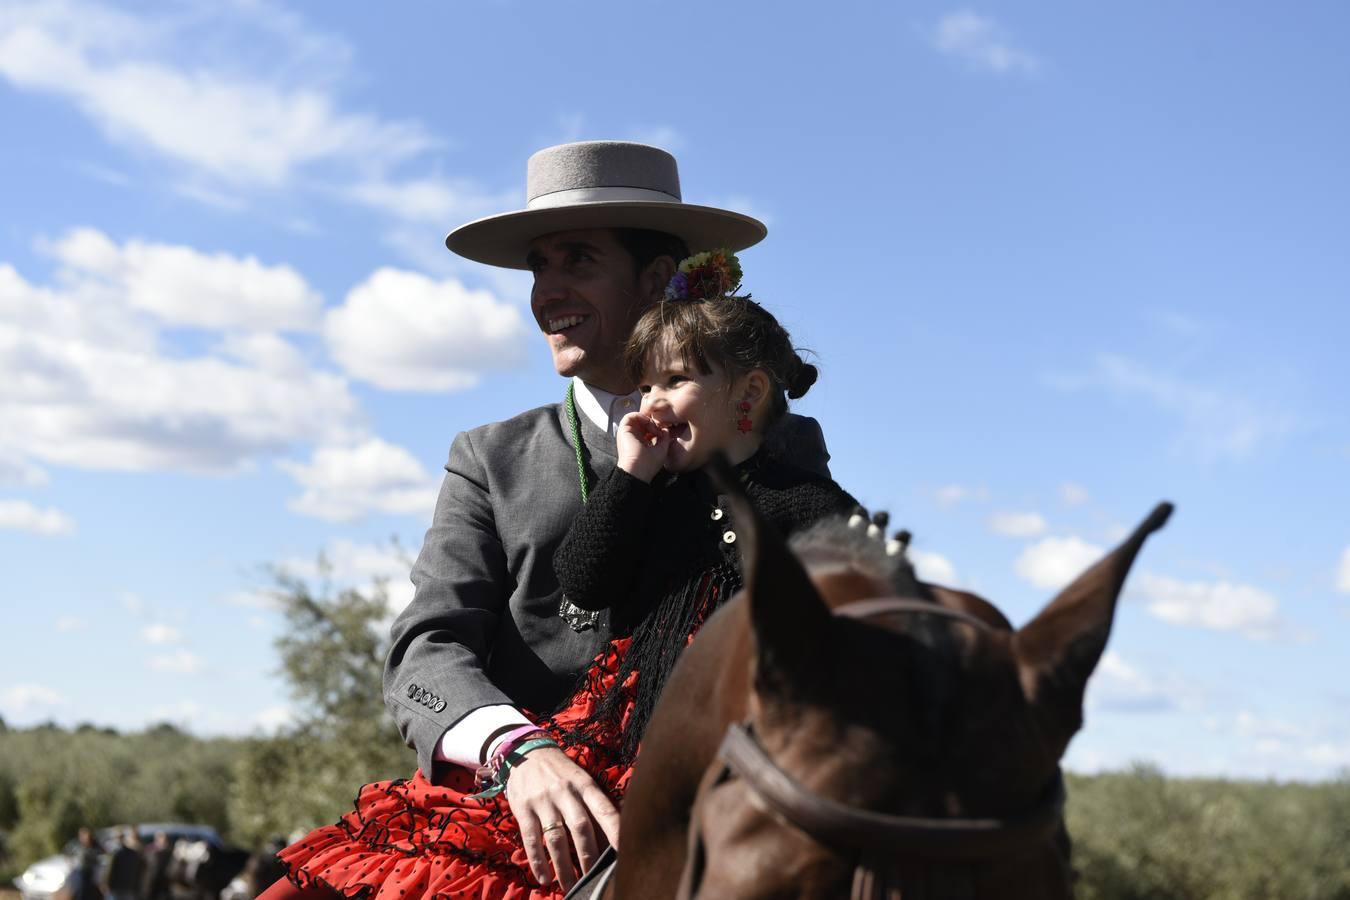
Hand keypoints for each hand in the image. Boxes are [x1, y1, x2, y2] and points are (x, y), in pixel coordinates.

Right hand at [504, 746, 620, 890]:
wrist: (526, 752)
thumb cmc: (562, 773)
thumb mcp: (581, 781)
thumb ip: (593, 806)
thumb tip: (610, 839)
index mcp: (585, 785)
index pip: (605, 810)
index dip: (616, 832)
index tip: (626, 853)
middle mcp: (566, 792)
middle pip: (581, 828)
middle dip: (589, 857)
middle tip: (595, 880)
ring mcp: (543, 801)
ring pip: (556, 838)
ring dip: (564, 866)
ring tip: (571, 886)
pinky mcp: (523, 808)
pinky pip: (531, 839)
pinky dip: (538, 861)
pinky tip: (544, 877)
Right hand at [616, 411, 671, 481]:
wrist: (638, 471)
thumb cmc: (649, 464)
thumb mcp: (662, 450)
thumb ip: (664, 438)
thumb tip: (665, 429)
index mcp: (641, 443)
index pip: (648, 429)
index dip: (657, 427)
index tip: (663, 433)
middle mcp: (633, 438)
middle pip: (643, 423)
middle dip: (653, 422)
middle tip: (659, 429)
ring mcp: (627, 434)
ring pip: (636, 418)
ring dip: (647, 419)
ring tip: (654, 427)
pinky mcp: (623, 430)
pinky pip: (629, 416)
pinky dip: (639, 416)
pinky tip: (647, 423)